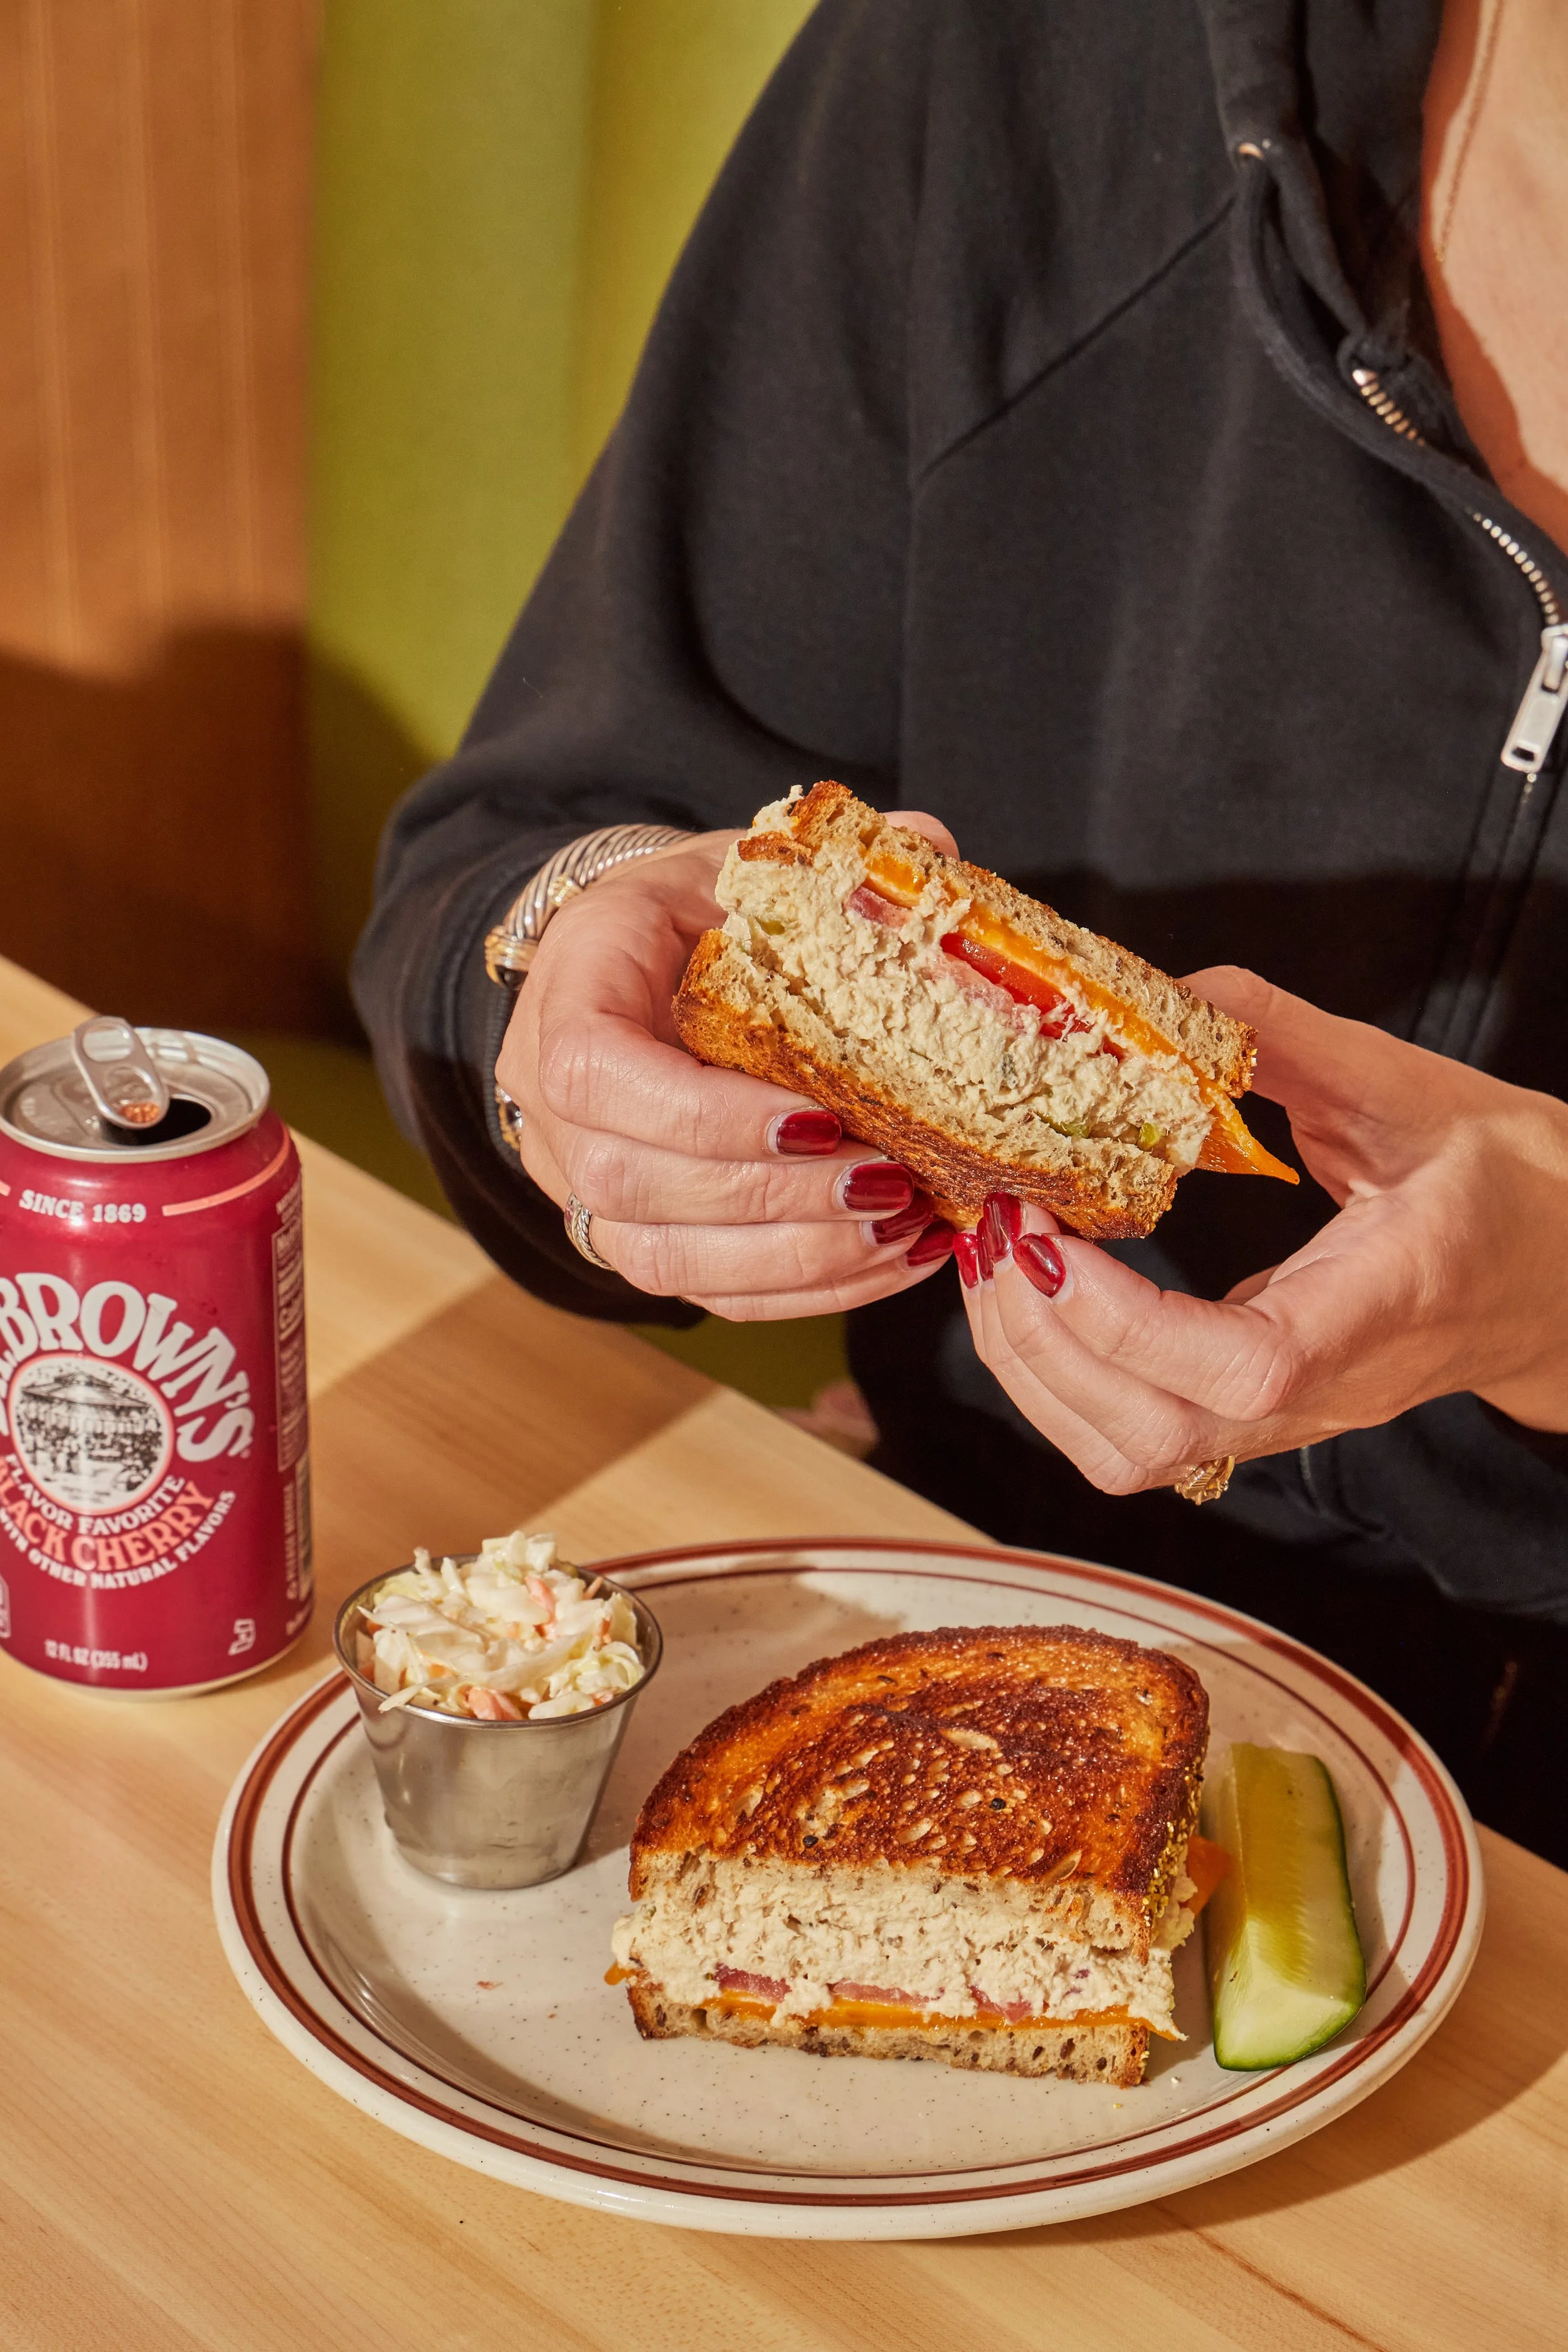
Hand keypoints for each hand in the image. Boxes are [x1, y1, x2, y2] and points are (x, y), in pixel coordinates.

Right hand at [495, 818, 960, 1316]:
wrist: (637, 964)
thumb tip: (934, 847)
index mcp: (571, 989)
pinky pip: (702, 1291)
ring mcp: (576, 1183)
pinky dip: (802, 1289)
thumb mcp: (746, 866)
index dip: (705, 1114)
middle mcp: (548, 1104)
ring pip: (661, 1259)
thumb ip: (832, 865)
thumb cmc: (696, 913)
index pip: (599, 1075)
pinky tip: (890, 1262)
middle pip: (631, 1183)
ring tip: (903, 1229)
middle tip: (891, 1183)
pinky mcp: (628, 1236)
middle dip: (773, 1197)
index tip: (818, 1117)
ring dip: (795, 1257)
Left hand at [957, 967, 1567, 1491]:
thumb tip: (1181, 993)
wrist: (1558, 1276)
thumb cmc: (1505, 1188)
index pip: (1242, 1369)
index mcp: (1376, 1312)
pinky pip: (1130, 1436)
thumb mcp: (1412, 1089)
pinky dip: (1057, 1379)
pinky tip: (1036, 1293)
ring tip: (999, 1259)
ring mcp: (1280, 1421)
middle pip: (1154, 1434)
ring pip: (1129, 1453)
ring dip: (1034, 1367)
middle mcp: (1319, 1392)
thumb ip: (1291, 1041)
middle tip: (997, 1229)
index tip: (1050, 1242)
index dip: (1126, 1323)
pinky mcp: (1249, 1419)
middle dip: (1042, 1340)